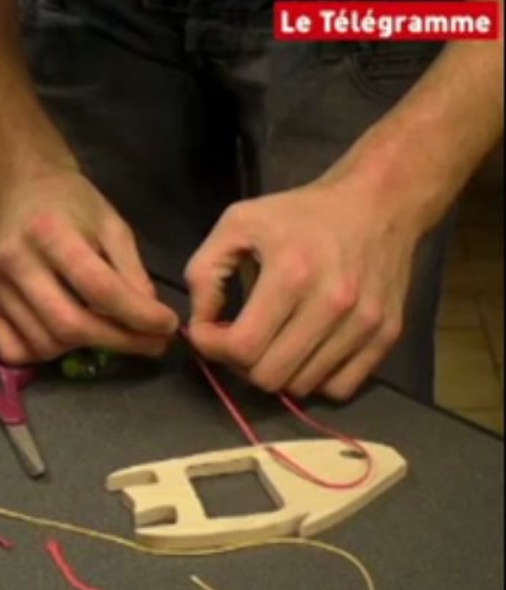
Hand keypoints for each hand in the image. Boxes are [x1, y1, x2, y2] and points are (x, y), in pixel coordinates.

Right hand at [0, 170, 180, 364]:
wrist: (19, 189)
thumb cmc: (71, 204)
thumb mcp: (112, 225)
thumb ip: (132, 272)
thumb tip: (150, 321)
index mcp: (49, 231)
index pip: (98, 287)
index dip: (138, 315)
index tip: (166, 326)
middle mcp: (14, 261)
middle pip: (69, 325)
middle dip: (118, 342)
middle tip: (150, 344)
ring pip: (46, 343)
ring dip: (86, 348)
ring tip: (108, 332)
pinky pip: (15, 350)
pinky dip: (46, 353)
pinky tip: (65, 336)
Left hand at [183, 178, 422, 400]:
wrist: (378, 202)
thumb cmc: (299, 214)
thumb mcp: (237, 223)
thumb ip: (204, 273)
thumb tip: (201, 325)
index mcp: (291, 274)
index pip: (242, 347)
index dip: (213, 347)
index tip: (207, 332)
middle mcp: (333, 303)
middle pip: (270, 376)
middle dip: (242, 363)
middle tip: (239, 337)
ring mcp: (365, 322)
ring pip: (302, 386)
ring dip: (278, 370)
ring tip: (273, 340)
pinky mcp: (387, 334)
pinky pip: (340, 387)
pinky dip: (316, 378)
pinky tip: (305, 349)